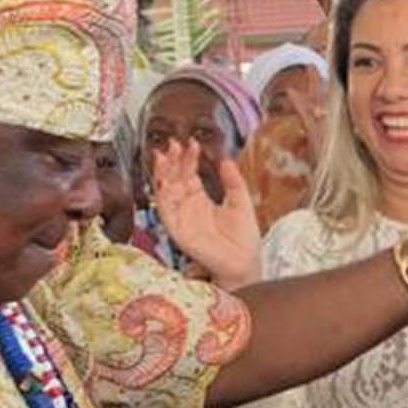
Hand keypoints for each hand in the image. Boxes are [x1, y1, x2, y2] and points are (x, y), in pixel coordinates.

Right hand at [151, 138, 262, 288]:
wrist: (245, 264)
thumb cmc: (243, 239)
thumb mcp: (241, 202)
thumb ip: (233, 181)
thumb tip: (227, 159)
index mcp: (200, 200)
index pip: (189, 174)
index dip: (189, 158)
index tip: (192, 142)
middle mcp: (187, 207)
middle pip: (174, 179)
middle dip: (172, 161)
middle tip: (174, 144)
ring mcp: (181, 218)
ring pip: (165, 191)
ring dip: (162, 174)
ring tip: (163, 155)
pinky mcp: (178, 231)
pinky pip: (165, 211)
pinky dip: (162, 195)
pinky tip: (163, 180)